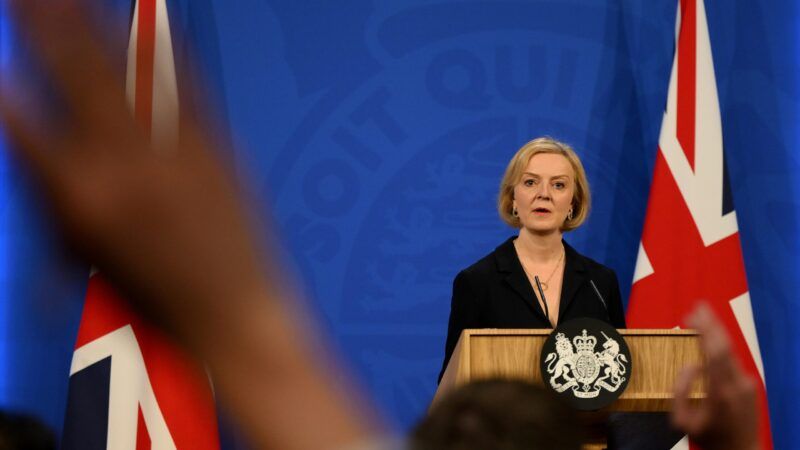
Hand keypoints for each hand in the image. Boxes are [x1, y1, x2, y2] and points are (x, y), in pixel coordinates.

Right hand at [0, 1, 378, 447]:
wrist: (234, 315)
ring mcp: (176, 151)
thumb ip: (55, 198)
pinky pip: (189, 89)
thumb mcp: (86, 255)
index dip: (6, 86)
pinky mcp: (218, 148)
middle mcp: (125, 165)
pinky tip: (155, 22)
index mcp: (82, 197)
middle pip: (76, 77)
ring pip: (129, 73)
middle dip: (47, 26)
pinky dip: (169, 51)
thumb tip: (36, 149)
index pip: (26, 123)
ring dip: (98, 25)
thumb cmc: (158, 301)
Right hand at [671, 303, 758, 449]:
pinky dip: (720, 348)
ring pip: (730, 352)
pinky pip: (732, 362)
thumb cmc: (709, 439)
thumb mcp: (682, 421)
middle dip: (711, 323)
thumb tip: (690, 365)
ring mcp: (747, 384)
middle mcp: (737, 383)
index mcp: (719, 391)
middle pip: (725, 345)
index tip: (691, 314)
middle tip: (698, 305)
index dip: (704, 329)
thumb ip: (680, 390)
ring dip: (716, 333)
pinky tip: (710, 342)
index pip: (714, 351)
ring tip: (702, 318)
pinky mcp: (751, 386)